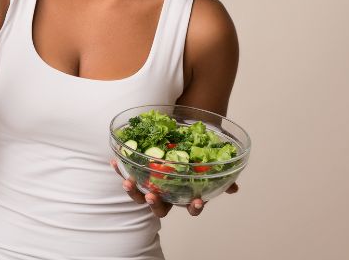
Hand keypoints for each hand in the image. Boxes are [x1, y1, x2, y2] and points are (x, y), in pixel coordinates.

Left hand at [109, 158, 238, 216]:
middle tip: (150, 196)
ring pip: (140, 196)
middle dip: (155, 204)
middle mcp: (167, 195)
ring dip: (133, 191)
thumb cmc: (193, 156)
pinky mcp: (138, 174)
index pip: (191, 208)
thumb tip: (234, 187)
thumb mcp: (208, 165)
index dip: (194, 207)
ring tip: (128, 181)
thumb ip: (221, 176)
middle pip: (160, 208)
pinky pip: (127, 175)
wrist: (178, 141)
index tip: (196, 202)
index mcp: (185, 194)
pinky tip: (114, 162)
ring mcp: (151, 186)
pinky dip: (120, 170)